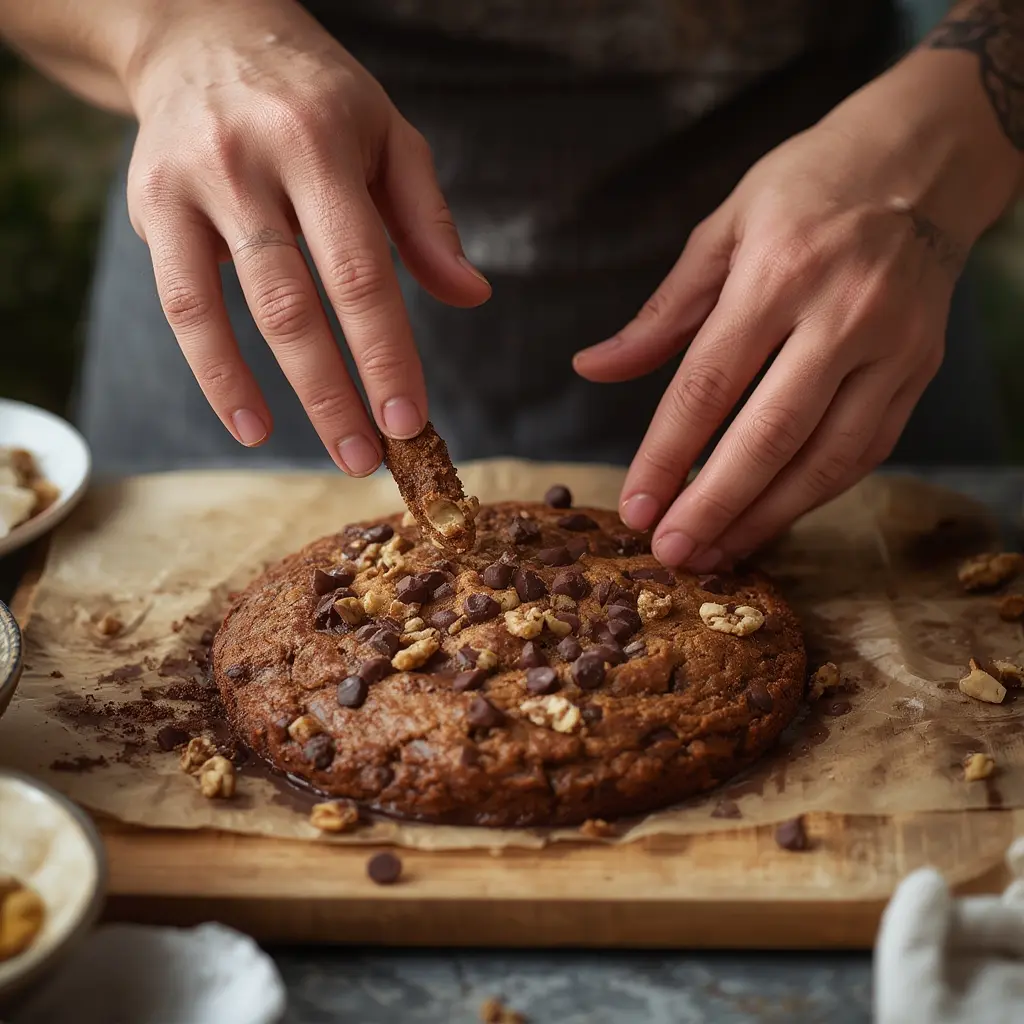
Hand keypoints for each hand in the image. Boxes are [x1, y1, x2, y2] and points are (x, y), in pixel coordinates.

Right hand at [124, 0, 489, 472]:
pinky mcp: (153, 207)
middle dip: (337, 393)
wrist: (201, 30)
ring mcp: (194, 186)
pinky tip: (250, 424)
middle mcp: (250, 163)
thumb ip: (427, 218)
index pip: (361, 271)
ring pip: (236, 311)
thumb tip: (471, 296)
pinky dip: (214, 374)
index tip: (410, 419)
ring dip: (282, 396)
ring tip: (328, 453)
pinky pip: (181, 308)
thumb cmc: (314, 96)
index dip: (385, 353)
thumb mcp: (386, 134)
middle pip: (296, 304)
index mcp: (321, 144)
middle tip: (371, 458)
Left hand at [574, 48, 1021, 571]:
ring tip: (716, 554)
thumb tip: (592, 369)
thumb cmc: (807, 188)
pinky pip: (866, 451)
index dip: (668, 455)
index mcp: (777, 273)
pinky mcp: (920, 370)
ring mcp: (892, 347)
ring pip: (827, 457)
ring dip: (767, 516)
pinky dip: (815, 495)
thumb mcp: (723, 230)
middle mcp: (841, 314)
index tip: (635, 508)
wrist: (923, 161)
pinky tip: (771, 519)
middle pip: (770, 434)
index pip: (709, 384)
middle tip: (671, 554)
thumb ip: (660, 314)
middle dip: (716, 505)